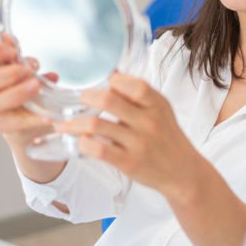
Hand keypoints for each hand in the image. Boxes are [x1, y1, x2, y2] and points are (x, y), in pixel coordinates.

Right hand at [0, 34, 54, 146]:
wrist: (36, 118)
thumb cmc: (27, 88)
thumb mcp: (28, 69)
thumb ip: (23, 58)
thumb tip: (23, 52)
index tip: (11, 50)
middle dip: (5, 73)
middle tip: (28, 70)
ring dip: (17, 93)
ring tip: (37, 86)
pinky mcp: (3, 125)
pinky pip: (13, 124)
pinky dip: (31, 118)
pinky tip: (47, 114)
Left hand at [59, 72, 203, 202]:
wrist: (182, 172)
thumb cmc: (167, 137)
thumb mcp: (161, 110)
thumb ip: (139, 93)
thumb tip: (113, 73)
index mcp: (156, 104)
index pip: (133, 84)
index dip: (114, 81)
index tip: (102, 83)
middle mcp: (148, 122)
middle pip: (109, 101)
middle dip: (87, 97)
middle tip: (79, 99)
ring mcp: (138, 143)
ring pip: (97, 126)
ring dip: (74, 123)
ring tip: (63, 123)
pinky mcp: (129, 163)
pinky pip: (99, 150)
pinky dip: (84, 144)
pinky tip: (79, 141)